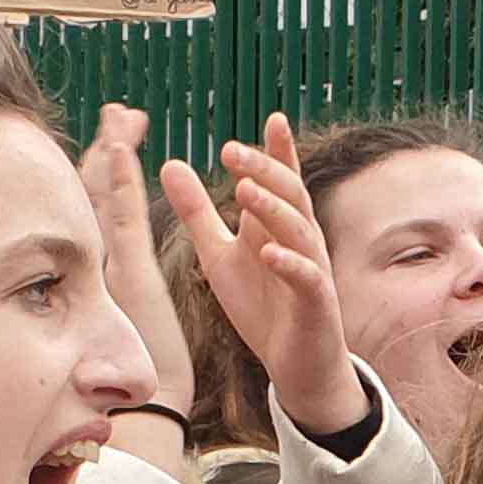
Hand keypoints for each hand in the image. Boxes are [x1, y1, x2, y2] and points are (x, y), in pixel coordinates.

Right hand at [78, 104, 193, 456]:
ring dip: (114, 154)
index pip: (102, 213)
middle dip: (107, 150)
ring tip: (122, 115)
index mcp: (103, 273)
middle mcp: (97, 264)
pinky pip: (123, 219)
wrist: (145, 414)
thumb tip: (103, 309)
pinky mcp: (127, 276)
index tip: (111, 140)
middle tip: (119, 111)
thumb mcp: (121, 337)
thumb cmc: (137, 385)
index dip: (106, 175)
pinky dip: (122, 182)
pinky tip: (121, 148)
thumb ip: (109, 314)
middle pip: (99, 194)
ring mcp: (108, 267)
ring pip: (107, 198)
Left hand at [162, 116, 364, 441]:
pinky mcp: (314, 304)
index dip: (278, 151)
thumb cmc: (262, 308)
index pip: (281, 179)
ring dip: (273, 209)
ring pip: (298, 230)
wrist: (296, 365)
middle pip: (288, 195)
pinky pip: (305, 278)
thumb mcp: (219, 255)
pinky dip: (289, 263)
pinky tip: (269, 252)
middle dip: (264, 169)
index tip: (273, 118)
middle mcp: (300, 241)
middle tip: (232, 151)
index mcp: (276, 226)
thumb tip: (169, 163)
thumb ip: (197, 212)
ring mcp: (311, 270)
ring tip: (245, 190)